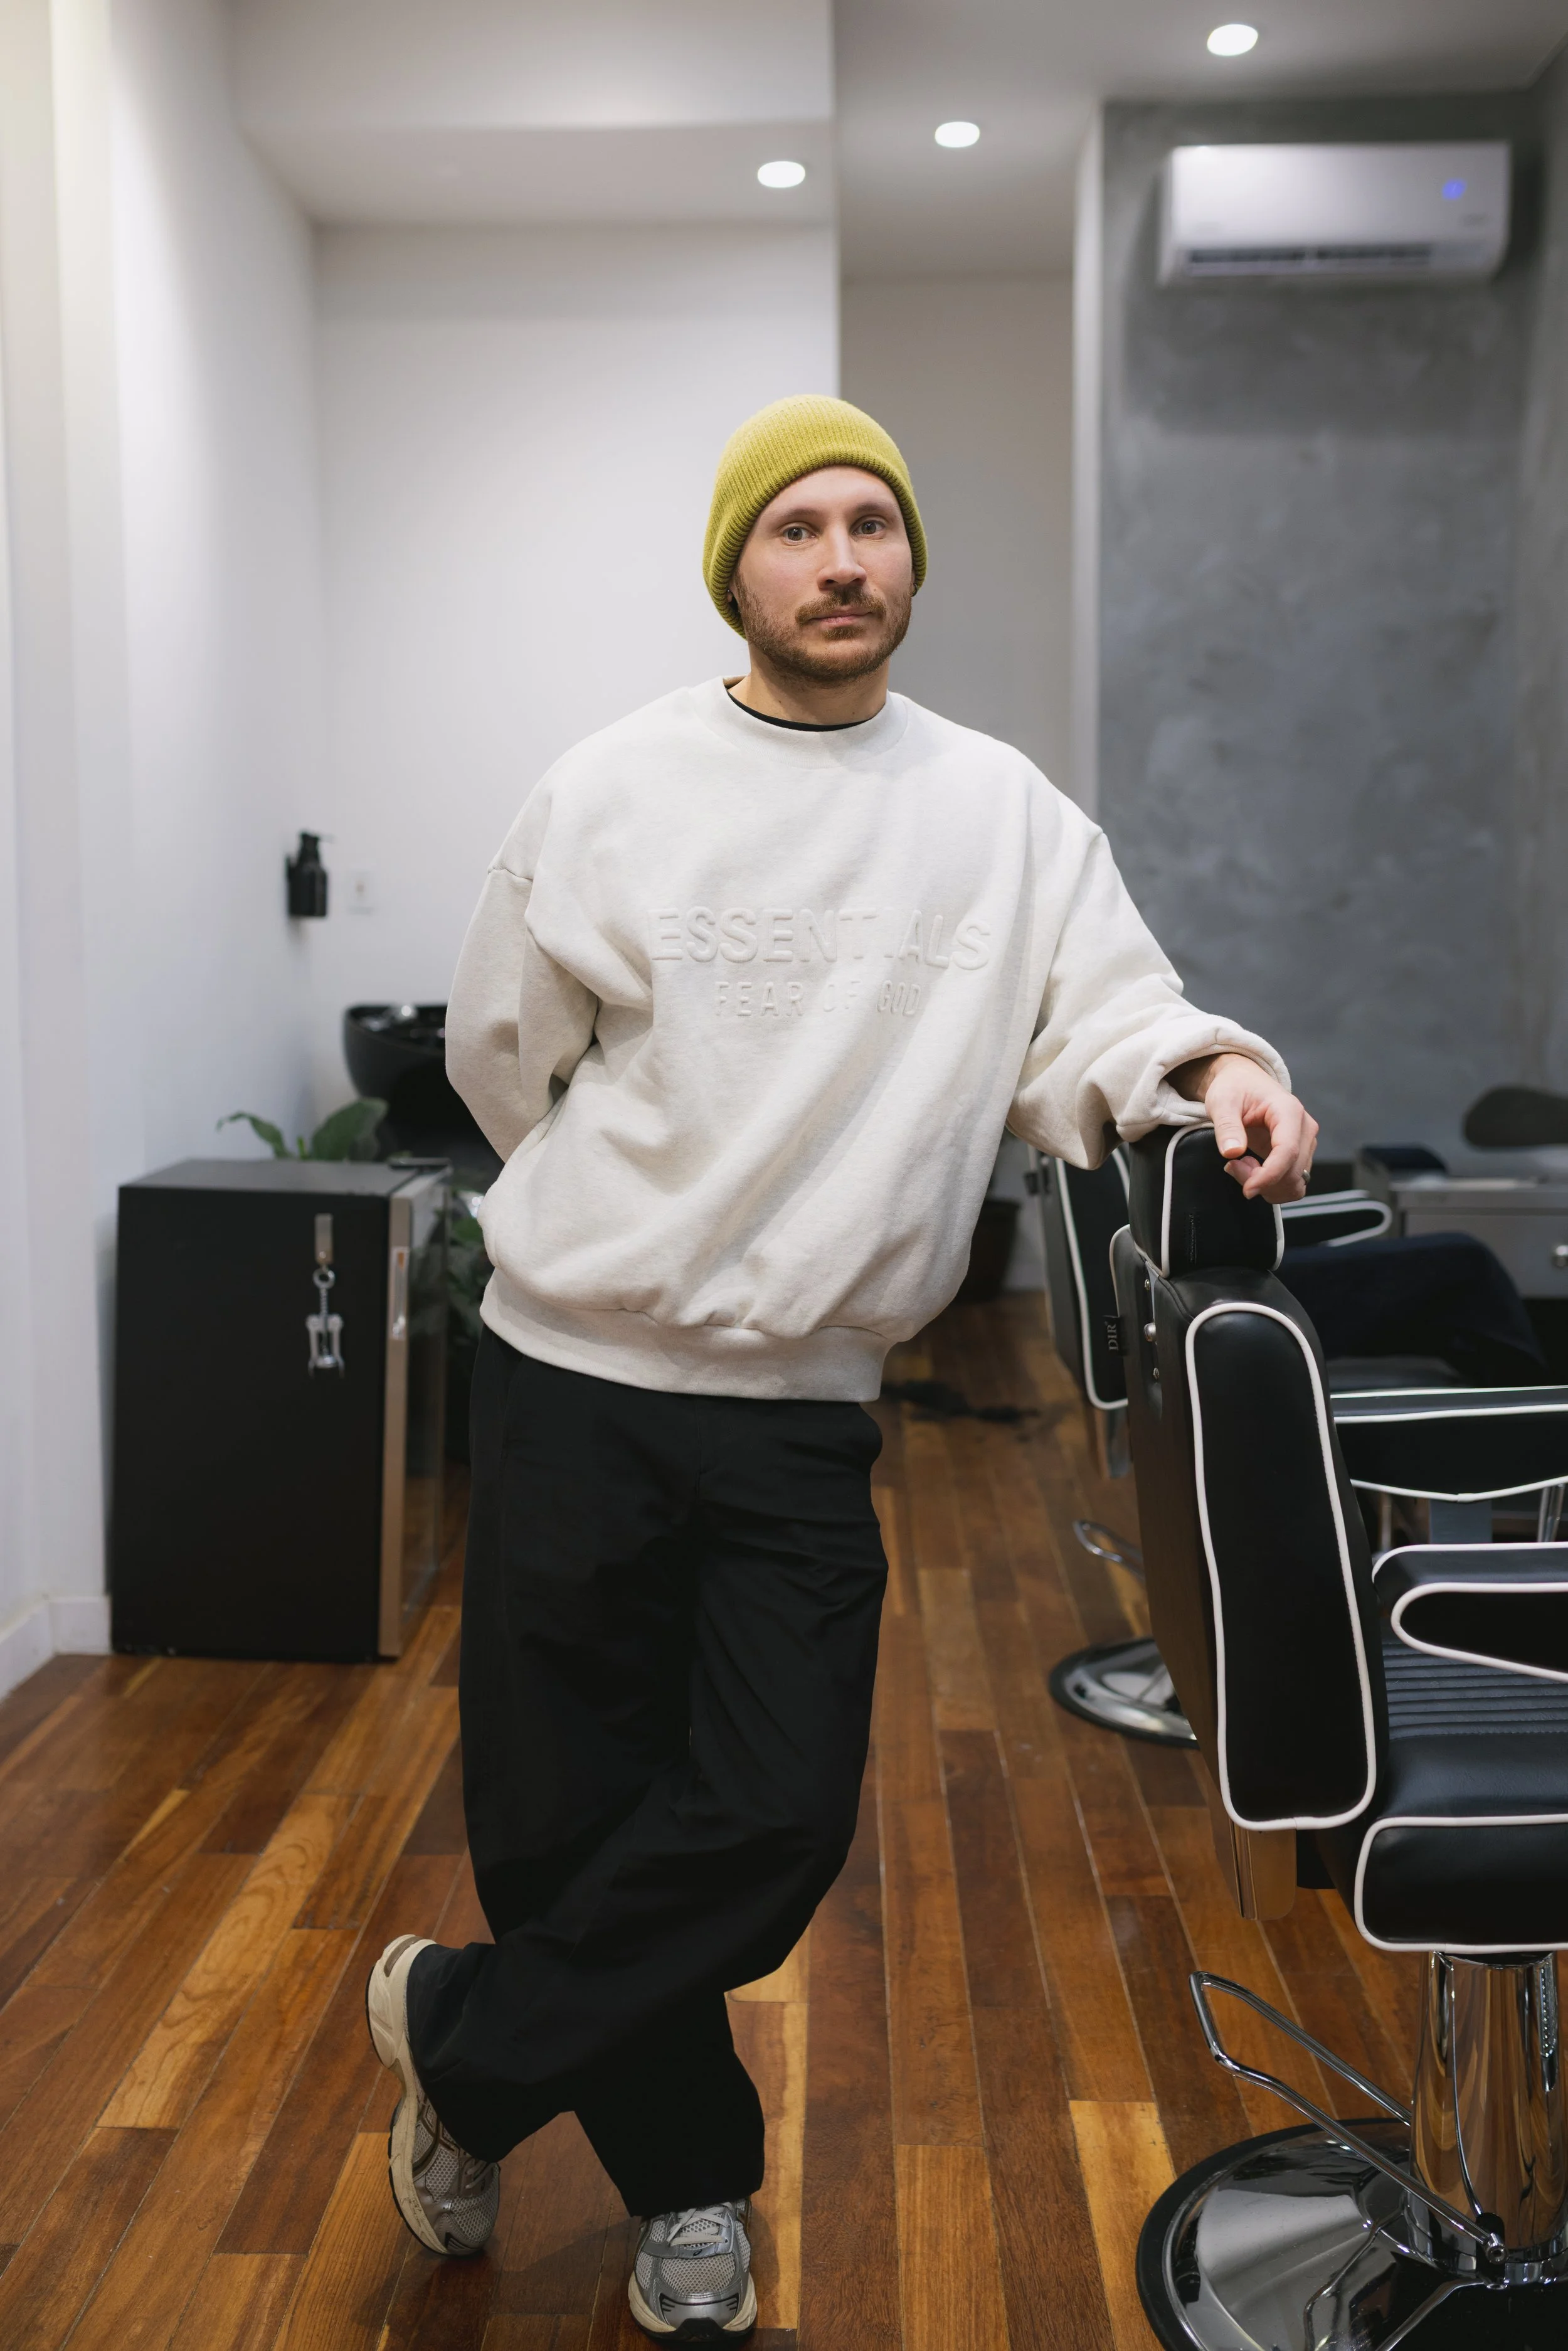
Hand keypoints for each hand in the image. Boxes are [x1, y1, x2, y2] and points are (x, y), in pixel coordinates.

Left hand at [1176, 1052, 1318, 1201]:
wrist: (1243, 1082)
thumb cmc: (1235, 1087)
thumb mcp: (1222, 1102)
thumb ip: (1227, 1127)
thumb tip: (1232, 1152)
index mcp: (1289, 1111)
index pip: (1288, 1152)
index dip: (1269, 1176)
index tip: (1247, 1189)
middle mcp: (1304, 1127)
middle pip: (1293, 1171)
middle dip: (1261, 1180)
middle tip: (1232, 1166)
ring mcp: (1304, 1142)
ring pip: (1294, 1182)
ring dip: (1266, 1185)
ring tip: (1241, 1165)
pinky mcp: (1298, 1154)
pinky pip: (1291, 1182)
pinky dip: (1271, 1185)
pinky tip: (1253, 1169)